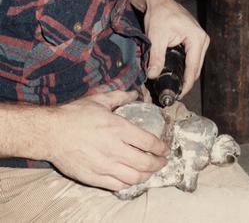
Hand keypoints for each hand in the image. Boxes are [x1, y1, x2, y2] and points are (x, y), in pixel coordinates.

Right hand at [47, 90, 168, 190]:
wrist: (51, 133)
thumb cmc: (75, 115)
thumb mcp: (99, 99)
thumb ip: (120, 96)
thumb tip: (135, 93)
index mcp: (119, 128)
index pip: (149, 142)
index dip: (161, 147)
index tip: (165, 148)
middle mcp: (115, 149)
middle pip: (145, 163)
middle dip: (158, 163)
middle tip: (162, 161)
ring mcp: (105, 166)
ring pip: (134, 177)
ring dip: (146, 175)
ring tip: (149, 171)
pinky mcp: (94, 177)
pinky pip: (118, 186)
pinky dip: (129, 183)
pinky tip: (131, 178)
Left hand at [144, 0, 209, 96]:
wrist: (159, 0)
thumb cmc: (159, 14)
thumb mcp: (156, 37)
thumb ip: (156, 57)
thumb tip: (153, 76)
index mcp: (197, 38)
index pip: (193, 68)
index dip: (186, 84)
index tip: (177, 95)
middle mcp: (202, 39)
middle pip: (196, 68)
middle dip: (186, 81)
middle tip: (173, 93)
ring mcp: (200, 39)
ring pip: (194, 63)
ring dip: (185, 74)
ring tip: (173, 84)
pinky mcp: (195, 39)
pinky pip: (192, 57)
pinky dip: (185, 65)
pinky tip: (176, 72)